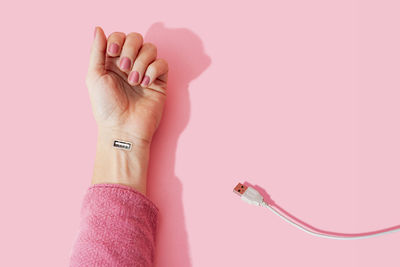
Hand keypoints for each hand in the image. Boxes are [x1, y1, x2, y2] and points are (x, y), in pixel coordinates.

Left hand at [87, 26, 167, 143]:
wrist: (123, 129)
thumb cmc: (106, 107)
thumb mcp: (94, 76)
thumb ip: (97, 51)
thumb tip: (98, 28)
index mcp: (113, 61)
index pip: (119, 37)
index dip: (118, 40)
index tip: (113, 53)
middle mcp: (130, 64)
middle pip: (136, 38)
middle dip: (130, 49)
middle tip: (124, 68)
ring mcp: (146, 72)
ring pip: (150, 49)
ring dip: (141, 62)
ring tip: (134, 81)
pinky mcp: (160, 82)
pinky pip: (162, 64)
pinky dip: (154, 70)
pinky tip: (145, 83)